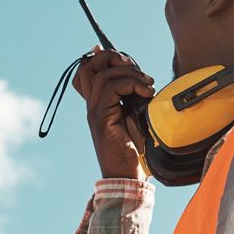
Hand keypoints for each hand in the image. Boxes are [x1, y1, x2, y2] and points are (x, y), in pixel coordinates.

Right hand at [70, 48, 153, 178]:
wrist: (127, 176)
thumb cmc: (134, 152)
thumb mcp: (136, 119)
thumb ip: (135, 100)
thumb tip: (147, 82)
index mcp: (98, 105)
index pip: (86, 72)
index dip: (99, 57)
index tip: (123, 57)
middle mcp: (92, 106)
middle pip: (88, 67)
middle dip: (112, 58)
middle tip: (135, 67)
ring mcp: (95, 112)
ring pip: (103, 75)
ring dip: (130, 73)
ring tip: (147, 84)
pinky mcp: (102, 119)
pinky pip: (113, 89)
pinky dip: (132, 85)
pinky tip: (146, 93)